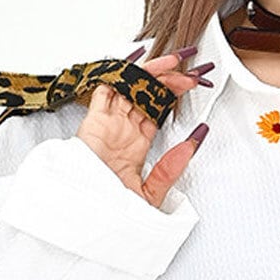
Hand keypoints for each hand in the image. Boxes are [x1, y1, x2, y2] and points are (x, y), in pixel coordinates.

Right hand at [75, 48, 212, 208]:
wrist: (88, 216)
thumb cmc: (111, 212)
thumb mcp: (149, 194)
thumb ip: (170, 171)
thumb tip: (192, 146)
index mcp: (136, 145)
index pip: (157, 111)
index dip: (174, 96)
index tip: (192, 87)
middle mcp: (123, 130)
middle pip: (146, 95)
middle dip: (168, 81)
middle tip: (189, 73)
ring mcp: (109, 123)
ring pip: (130, 87)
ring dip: (151, 72)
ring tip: (173, 63)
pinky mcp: (95, 120)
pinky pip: (107, 87)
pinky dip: (121, 73)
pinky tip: (141, 64)